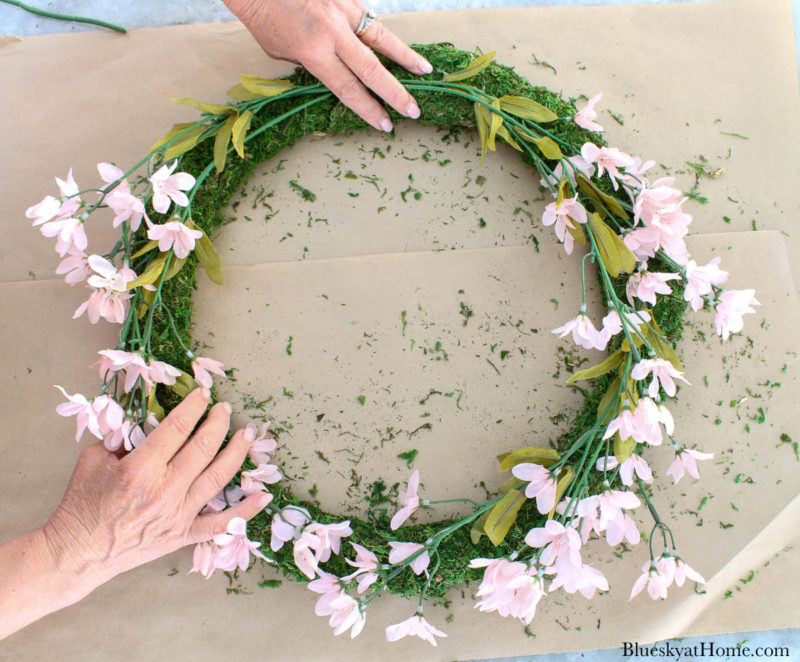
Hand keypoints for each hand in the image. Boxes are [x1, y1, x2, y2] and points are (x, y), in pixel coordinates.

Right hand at [41, 388, 267, 590]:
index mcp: (140, 469)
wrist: (76, 553)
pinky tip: (264, 496)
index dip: (194, 406)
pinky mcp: (183, 535)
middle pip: (203, 448)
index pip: (177, 428)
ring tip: (247, 434)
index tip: (203, 393)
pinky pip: (221, 523)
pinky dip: (245, 511)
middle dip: (218, 423)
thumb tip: (148, 420)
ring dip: (237, 453)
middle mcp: (164, 491)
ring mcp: (178, 515)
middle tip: (225, 408)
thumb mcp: (93, 460)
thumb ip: (122, 437)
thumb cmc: (81, 504)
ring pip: (218, 478)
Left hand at [223, 0, 432, 131]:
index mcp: (313, 52)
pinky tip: (398, 47)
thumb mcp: (282, 52)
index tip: (386, 124)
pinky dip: (384, 35)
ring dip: (406, 57)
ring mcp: (342, 10)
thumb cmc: (263, 19)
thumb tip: (335, 70)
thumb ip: (312, 63)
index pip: (348, 88)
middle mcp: (332, 32)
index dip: (369, 109)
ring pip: (382, 37)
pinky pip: (369, 19)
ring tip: (425, 70)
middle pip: (372, 68)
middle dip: (395, 92)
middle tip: (414, 109)